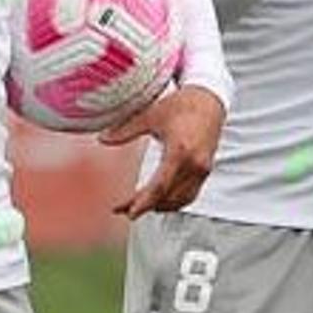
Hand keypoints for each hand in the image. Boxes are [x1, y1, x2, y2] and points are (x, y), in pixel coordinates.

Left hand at [107, 84, 225, 216]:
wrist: (210, 100)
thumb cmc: (183, 105)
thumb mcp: (151, 115)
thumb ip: (126, 129)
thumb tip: (103, 139)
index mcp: (180, 152)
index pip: (160, 186)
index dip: (144, 202)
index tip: (129, 213)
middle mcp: (194, 164)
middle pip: (169, 196)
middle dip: (146, 206)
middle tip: (124, 209)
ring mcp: (202, 169)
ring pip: (181, 199)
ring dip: (161, 205)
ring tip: (139, 205)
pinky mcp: (205, 169)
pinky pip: (190, 193)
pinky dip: (175, 200)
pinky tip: (161, 198)